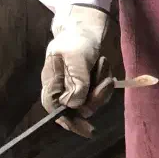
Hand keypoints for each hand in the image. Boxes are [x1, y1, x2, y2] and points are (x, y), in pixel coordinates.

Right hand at [42, 4, 109, 133]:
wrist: (86, 27)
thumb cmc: (76, 40)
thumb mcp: (76, 57)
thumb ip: (76, 80)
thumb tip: (76, 104)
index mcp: (52, 84)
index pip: (55, 110)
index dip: (69, 122)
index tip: (87, 129)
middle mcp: (63, 90)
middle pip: (79, 109)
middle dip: (95, 98)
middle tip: (105, 81)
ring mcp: (77, 89)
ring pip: (93, 102)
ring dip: (102, 86)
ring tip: (102, 64)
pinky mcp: (90, 86)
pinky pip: (101, 94)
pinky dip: (106, 82)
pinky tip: (104, 66)